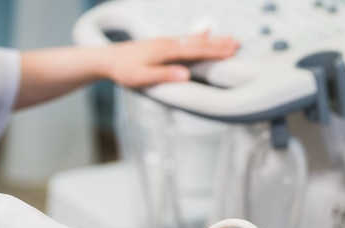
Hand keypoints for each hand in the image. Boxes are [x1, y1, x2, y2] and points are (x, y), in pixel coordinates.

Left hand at [104, 31, 239, 86]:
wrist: (106, 59)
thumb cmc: (123, 71)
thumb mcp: (142, 77)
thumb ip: (164, 75)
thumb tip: (186, 75)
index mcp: (166, 51)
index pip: (196, 51)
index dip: (215, 52)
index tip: (231, 52)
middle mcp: (168, 43)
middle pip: (198, 43)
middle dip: (219, 44)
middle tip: (238, 43)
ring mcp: (166, 42)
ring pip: (194, 40)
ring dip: (213, 40)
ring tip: (228, 39)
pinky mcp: (163, 44)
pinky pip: (186, 39)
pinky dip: (199, 36)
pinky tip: (204, 33)